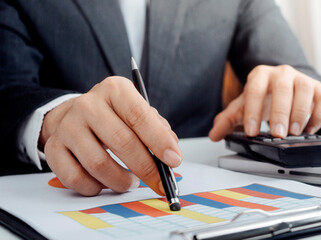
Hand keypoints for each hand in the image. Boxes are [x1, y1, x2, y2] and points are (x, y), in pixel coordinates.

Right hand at [40, 77, 181, 195]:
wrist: (73, 116)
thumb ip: (159, 130)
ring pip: (98, 164)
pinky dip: (96, 187)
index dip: (159, 141)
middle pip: (121, 142)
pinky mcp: (53, 148)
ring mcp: (67, 126)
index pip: (139, 116)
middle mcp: (88, 104)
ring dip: (121, 181)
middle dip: (146, 168)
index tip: (174, 160)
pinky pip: (76, 178)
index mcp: (115, 90)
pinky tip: (105, 183)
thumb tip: (171, 154)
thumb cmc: (115, 117)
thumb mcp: (139, 112)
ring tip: (131, 182)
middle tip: (159, 182)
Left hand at [209, 65, 320, 139]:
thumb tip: (215, 133)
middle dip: (281, 112)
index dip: (253, 111)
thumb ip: (229, 120)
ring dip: (301, 112)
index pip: (255, 89)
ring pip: (305, 90)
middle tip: (278, 133)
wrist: (287, 87)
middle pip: (283, 88)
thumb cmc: (265, 97)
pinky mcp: (320, 88)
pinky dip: (319, 116)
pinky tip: (310, 130)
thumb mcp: (244, 106)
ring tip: (295, 132)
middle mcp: (283, 73)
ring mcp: (303, 79)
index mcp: (261, 75)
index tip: (252, 131)